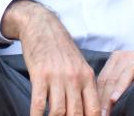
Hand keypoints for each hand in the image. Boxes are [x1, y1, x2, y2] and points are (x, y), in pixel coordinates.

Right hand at [2, 0, 99, 115]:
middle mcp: (74, 78)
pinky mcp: (39, 75)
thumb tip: (90, 111)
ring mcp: (57, 77)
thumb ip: (85, 86)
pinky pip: (39, 103)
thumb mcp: (80, 65)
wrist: (42, 26)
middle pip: (76, 114)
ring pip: (58, 112)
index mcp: (87, 77)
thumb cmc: (61, 49)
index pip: (94, 109)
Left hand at [96, 50, 133, 114]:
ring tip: (113, 100)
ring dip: (119, 88)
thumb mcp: (122, 74)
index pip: (103, 79)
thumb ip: (111, 84)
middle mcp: (123, 57)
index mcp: (114, 60)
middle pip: (112, 78)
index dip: (99, 96)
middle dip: (107, 97)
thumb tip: (101, 104)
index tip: (98, 110)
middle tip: (104, 112)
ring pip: (125, 74)